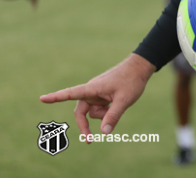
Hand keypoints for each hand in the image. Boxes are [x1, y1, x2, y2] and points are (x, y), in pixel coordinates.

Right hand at [39, 54, 154, 140]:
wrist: (139, 68)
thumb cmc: (131, 81)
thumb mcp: (124, 100)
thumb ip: (113, 116)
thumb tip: (104, 132)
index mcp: (92, 88)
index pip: (71, 93)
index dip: (56, 97)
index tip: (42, 99)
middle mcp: (91, 91)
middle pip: (81, 112)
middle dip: (85, 125)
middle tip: (89, 141)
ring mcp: (96, 93)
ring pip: (92, 112)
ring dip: (102, 115)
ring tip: (116, 105)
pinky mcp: (101, 95)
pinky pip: (100, 109)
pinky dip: (106, 112)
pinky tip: (116, 104)